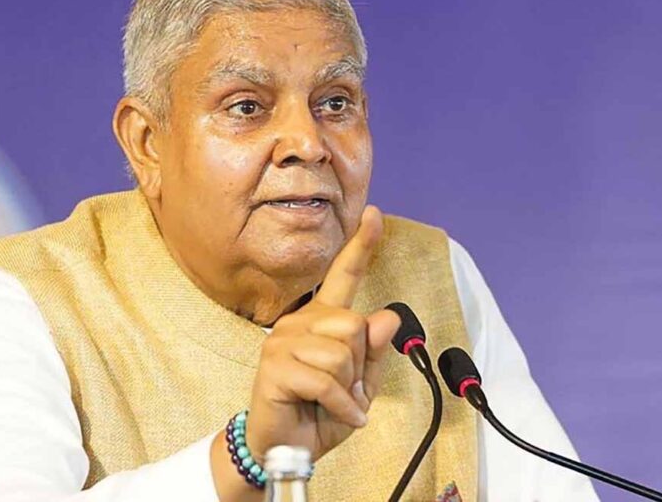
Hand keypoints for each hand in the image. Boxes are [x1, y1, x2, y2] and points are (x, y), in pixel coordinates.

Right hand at [246, 205, 400, 462]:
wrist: (287, 447)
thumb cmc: (322, 412)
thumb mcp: (361, 385)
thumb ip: (374, 351)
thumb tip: (387, 315)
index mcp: (321, 320)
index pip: (343, 276)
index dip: (361, 246)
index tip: (374, 214)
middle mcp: (299, 322)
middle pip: (355, 325)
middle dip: (360, 365)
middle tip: (346, 389)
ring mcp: (282, 341)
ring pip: (342, 353)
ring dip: (349, 388)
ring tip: (335, 402)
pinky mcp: (274, 366)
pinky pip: (327, 381)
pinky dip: (342, 406)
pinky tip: (334, 414)